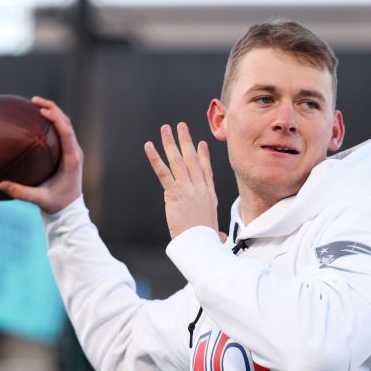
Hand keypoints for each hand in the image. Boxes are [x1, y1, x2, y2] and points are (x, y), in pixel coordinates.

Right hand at [0, 96, 83, 213]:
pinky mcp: (69, 152)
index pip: (66, 132)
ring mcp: (73, 151)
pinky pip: (62, 132)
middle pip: (67, 123)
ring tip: (35, 103)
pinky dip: (51, 122)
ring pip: (65, 124)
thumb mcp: (39, 200)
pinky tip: (36, 119)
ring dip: (53, 112)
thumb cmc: (56, 204)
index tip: (42, 110)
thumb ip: (22, 193)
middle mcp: (75, 152)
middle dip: (52, 108)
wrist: (70, 210)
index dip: (56, 118)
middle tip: (34, 100)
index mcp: (71, 160)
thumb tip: (1, 185)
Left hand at [144, 122, 218, 240]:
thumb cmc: (207, 242)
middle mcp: (199, 189)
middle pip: (192, 159)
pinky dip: (155, 158)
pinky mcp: (174, 194)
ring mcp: (187, 189)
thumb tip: (221, 238)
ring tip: (165, 129)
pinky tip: (149, 147)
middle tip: (181, 126)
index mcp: (209, 197)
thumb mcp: (215, 234)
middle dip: (186, 141)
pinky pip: (163, 172)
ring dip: (170, 143)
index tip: (201, 143)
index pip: (206, 171)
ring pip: (178, 161)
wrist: (202, 244)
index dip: (203, 156)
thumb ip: (217, 233)